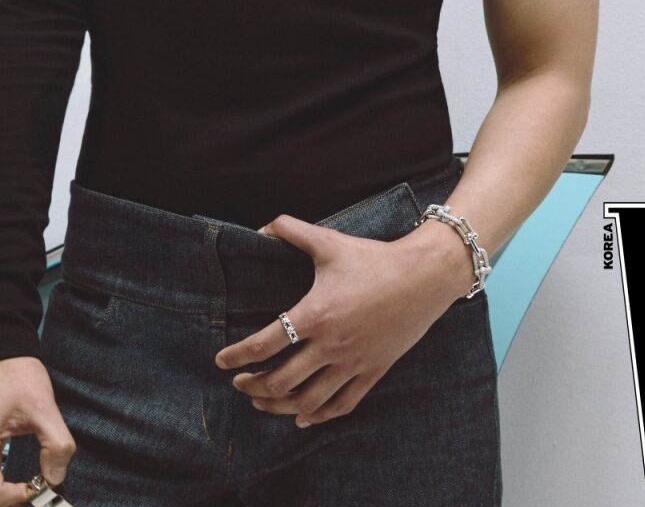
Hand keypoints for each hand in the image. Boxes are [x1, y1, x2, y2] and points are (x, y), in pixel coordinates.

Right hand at [0, 356, 73, 506]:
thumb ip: (56, 445)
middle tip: (37, 490)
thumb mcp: (44, 406)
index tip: (40, 487)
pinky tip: (16, 483)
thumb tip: (56, 478)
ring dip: (1, 499)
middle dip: (10, 503)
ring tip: (29, 487)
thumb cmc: (16, 372)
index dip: (18, 498)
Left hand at [214, 214, 470, 428]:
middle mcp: (331, 345)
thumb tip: (261, 228)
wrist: (424, 276)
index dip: (237, 355)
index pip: (265, 344)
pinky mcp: (372, 372)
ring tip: (261, 402)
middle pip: (281, 380)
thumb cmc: (374, 258)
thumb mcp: (329, 240)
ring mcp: (353, 363)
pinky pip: (342, 405)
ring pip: (308, 400)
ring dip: (278, 406)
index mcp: (316, 314)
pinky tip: (302, 417)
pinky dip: (318, 415)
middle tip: (239, 383)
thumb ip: (291, 231)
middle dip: (253, 386)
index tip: (220, 361)